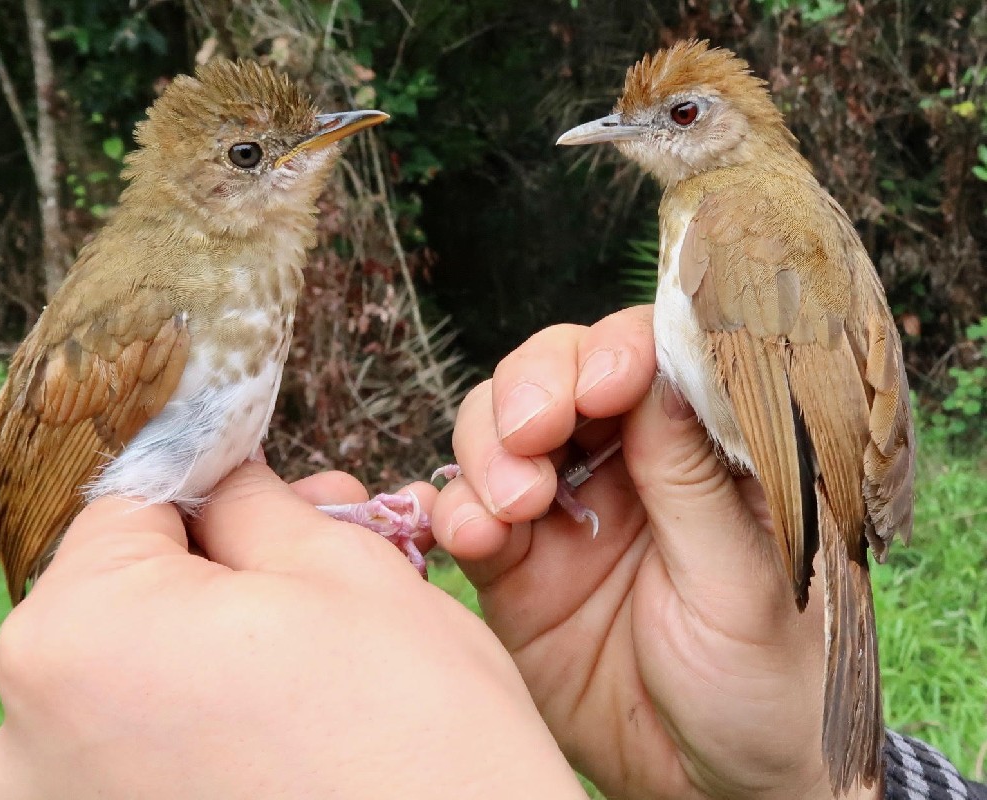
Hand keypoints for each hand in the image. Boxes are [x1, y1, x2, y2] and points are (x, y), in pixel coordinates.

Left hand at [0, 463, 586, 799]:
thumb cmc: (415, 738)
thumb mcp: (340, 569)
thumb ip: (253, 501)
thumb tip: (220, 476)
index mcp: (75, 636)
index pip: (131, 502)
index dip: (217, 485)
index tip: (279, 492)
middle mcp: (26, 737)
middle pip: (130, 593)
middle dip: (224, 567)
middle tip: (326, 559)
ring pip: (138, 673)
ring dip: (217, 644)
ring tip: (318, 650)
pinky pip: (140, 749)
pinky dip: (204, 721)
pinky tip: (288, 721)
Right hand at [430, 305, 880, 799]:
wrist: (708, 787)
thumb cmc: (765, 683)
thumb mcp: (743, 583)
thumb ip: (694, 480)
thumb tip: (662, 372)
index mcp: (701, 449)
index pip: (649, 356)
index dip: (615, 351)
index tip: (603, 387)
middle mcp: (625, 462)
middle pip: (555, 374)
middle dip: (532, 390)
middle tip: (532, 438)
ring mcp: (562, 509)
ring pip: (497, 430)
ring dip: (487, 448)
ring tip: (512, 506)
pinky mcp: (513, 563)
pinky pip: (467, 512)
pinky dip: (456, 510)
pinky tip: (474, 537)